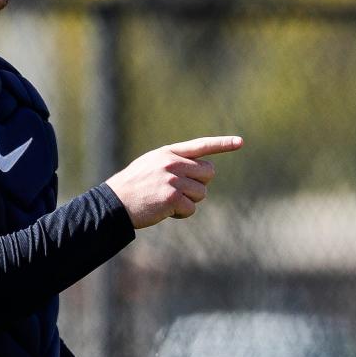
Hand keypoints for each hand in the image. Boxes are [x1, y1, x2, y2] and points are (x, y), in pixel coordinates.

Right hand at [105, 136, 242, 228]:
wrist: (114, 202)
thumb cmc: (132, 187)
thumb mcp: (151, 165)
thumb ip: (174, 164)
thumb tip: (201, 172)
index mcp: (168, 153)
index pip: (201, 145)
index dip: (222, 143)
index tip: (240, 142)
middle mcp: (172, 163)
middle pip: (208, 173)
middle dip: (199, 185)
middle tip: (180, 192)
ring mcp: (173, 179)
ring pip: (201, 193)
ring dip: (188, 202)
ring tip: (166, 202)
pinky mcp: (172, 196)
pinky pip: (191, 208)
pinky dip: (181, 214)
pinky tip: (164, 211)